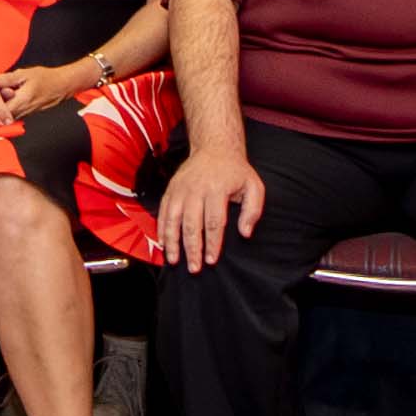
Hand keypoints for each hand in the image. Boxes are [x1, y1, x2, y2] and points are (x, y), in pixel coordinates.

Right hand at [152, 143, 263, 269]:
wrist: (214, 147)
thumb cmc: (235, 171)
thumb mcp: (253, 186)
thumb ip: (253, 210)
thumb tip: (245, 232)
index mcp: (217, 189)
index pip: (214, 222)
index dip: (212, 243)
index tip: (211, 260)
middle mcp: (196, 189)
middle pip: (192, 224)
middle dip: (192, 248)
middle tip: (194, 267)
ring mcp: (181, 189)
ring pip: (173, 219)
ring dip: (173, 242)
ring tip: (174, 260)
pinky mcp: (171, 189)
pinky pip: (163, 212)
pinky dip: (162, 229)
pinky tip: (163, 244)